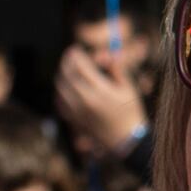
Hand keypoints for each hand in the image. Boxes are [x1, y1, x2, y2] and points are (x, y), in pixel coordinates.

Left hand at [52, 31, 148, 159]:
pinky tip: (65, 88)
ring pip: (60, 88)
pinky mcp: (75, 120)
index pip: (81, 67)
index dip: (76, 55)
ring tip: (67, 70)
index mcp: (100, 91)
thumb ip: (116, 68)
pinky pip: (60, 103)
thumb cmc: (130, 112)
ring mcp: (78, 112)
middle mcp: (86, 101)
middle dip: (66, 62)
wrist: (126, 141)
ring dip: (62, 76)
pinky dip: (60, 92)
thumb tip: (106, 53)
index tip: (75, 49)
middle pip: (68, 76)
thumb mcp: (128, 88)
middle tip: (69, 56)